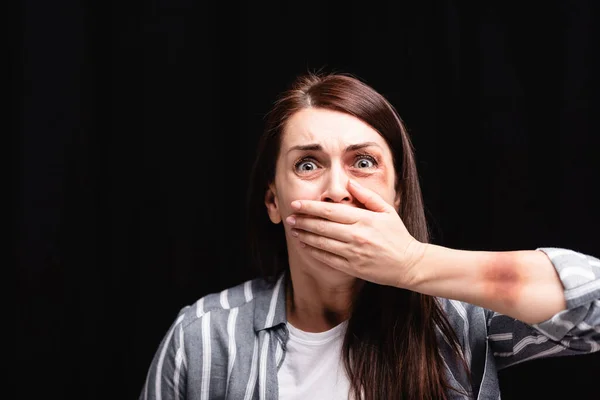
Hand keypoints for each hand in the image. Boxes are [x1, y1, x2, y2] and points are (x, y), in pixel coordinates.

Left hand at [285, 180, 427, 288]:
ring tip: (293, 230)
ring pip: (322, 243)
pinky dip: (313, 251)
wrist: (409, 264)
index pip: (331, 211)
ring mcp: (353, 253)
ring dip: (304, 235)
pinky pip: (327, 258)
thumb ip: (367, 196)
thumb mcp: (387, 211)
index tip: (296, 204)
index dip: (310, 207)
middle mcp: (357, 236)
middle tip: (290, 217)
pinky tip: (305, 245)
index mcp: (364, 219)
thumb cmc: (398, 236)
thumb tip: (348, 184)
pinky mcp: (352, 267)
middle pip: (322, 226)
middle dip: (303, 221)